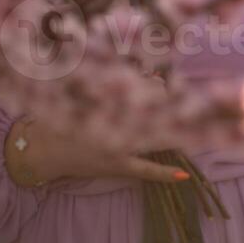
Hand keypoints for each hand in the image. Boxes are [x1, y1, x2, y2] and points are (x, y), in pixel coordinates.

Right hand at [4, 77, 188, 187]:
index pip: (140, 91)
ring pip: (156, 138)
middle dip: (175, 106)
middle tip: (199, 100)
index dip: (158, 84)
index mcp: (107, 104)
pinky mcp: (117, 166)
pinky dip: (164, 172)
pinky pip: (145, 170)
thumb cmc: (57, 115)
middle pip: (155, 113)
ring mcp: (120, 148)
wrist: (41, 151)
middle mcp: (118, 124)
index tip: (171, 75)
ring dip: (175, 131)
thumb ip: (99, 80)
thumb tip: (129, 68)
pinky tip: (184, 174)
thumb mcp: (76, 92)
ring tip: (202, 126)